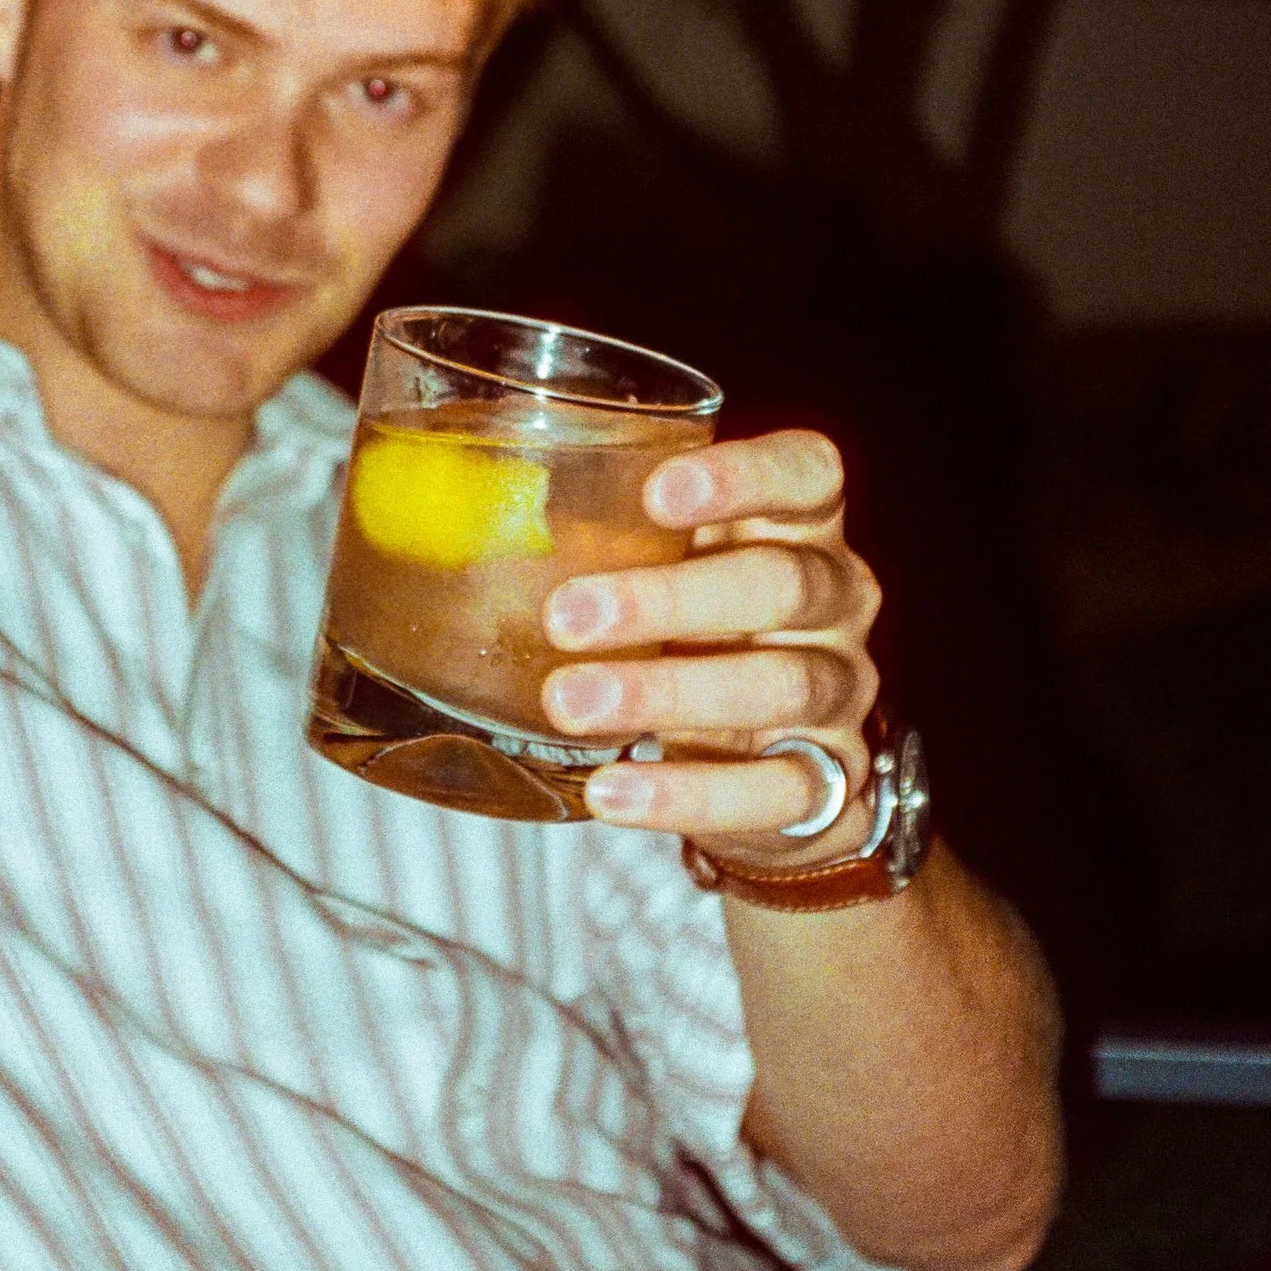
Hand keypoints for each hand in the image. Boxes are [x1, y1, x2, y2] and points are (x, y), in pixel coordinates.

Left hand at [538, 427, 882, 869]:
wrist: (767, 767)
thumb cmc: (693, 633)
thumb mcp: (659, 572)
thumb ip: (592, 532)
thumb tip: (429, 500)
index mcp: (795, 525)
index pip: (807, 473)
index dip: (745, 474)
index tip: (657, 491)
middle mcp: (836, 600)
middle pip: (783, 583)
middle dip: (671, 598)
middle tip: (564, 616)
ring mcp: (841, 693)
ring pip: (782, 685)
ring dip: (667, 693)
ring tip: (567, 703)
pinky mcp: (829, 785)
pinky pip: (775, 791)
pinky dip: (687, 796)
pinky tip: (610, 792)